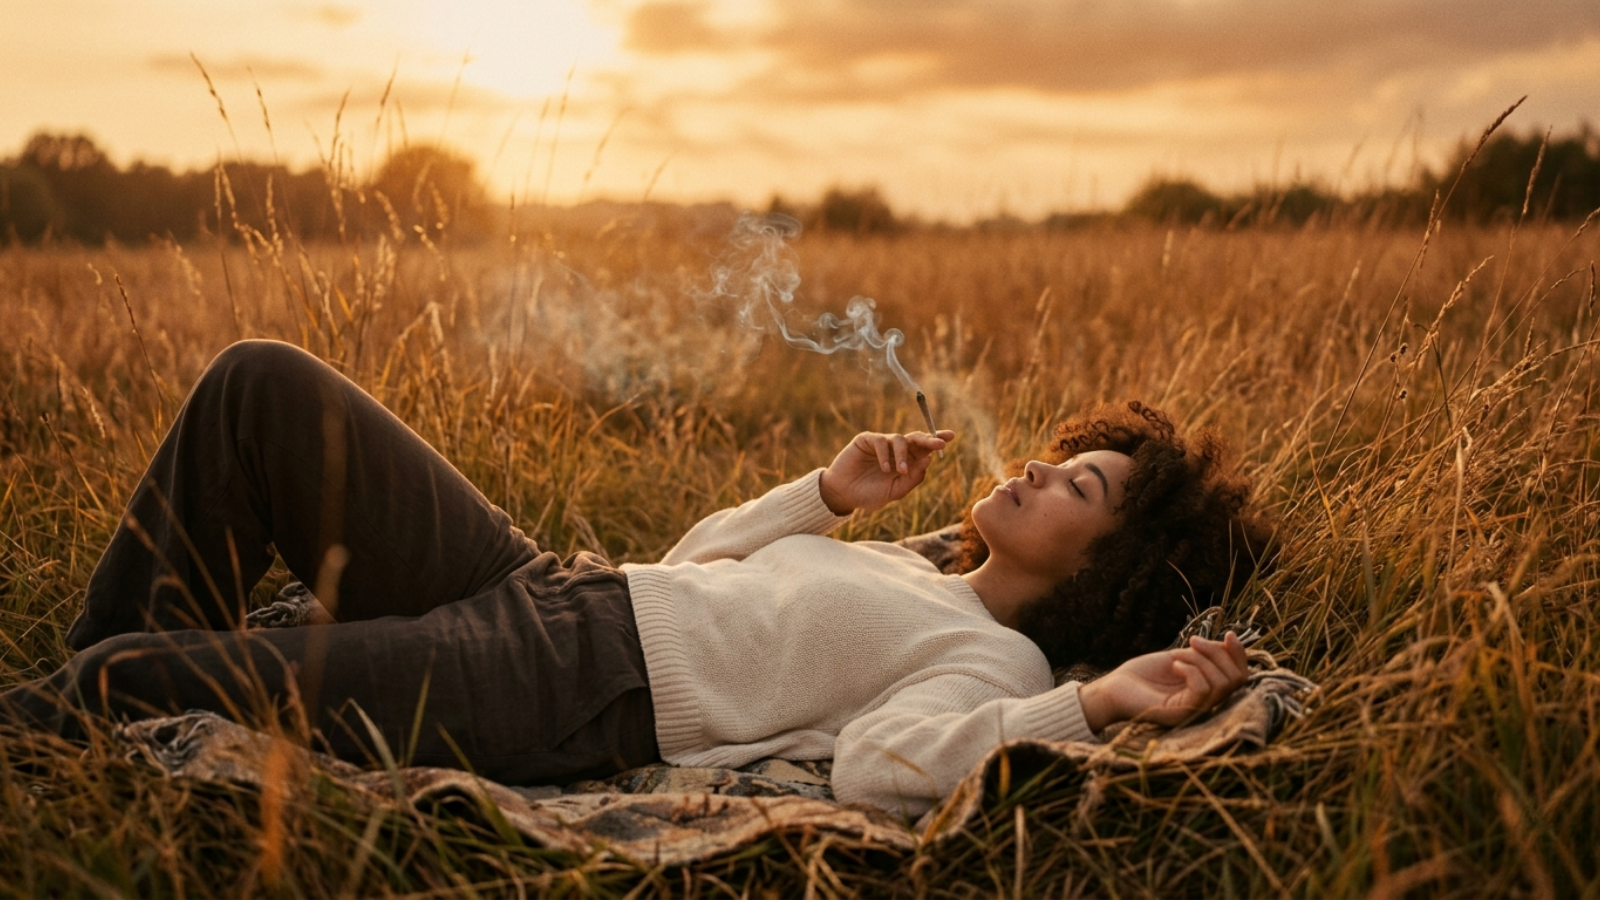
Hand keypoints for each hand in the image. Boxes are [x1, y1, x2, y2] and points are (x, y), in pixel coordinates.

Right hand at [819, 430, 954, 514]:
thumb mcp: (895, 491)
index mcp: (906, 461)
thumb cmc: (869, 494)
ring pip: (900, 439)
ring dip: (904, 455)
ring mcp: (881, 444)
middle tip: (939, 444)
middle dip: (929, 439)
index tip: (951, 437)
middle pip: (916, 438)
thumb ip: (913, 477)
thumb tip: (929, 458)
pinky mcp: (866, 440)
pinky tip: (885, 468)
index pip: (925, 448)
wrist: (843, 495)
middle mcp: (896, 450)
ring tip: (900, 471)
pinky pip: (881, 441)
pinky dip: (886, 454)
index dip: (937, 441)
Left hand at [1077, 632, 1248, 731]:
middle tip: (1192, 641)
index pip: (1240, 677)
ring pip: (1221, 683)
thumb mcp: (1180, 658)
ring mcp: (1196, 712)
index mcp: (1208, 691)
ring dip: (1200, 660)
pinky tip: (1173, 665)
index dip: (1240, 654)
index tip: (1228, 633)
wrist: (1113, 689)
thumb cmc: (1143, 674)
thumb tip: (1229, 642)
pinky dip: (1190, 669)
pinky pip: (1202, 689)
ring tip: (1176, 656)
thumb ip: (1205, 654)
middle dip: (1218, 653)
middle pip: (1236, 679)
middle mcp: (1207, 705)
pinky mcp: (1182, 715)